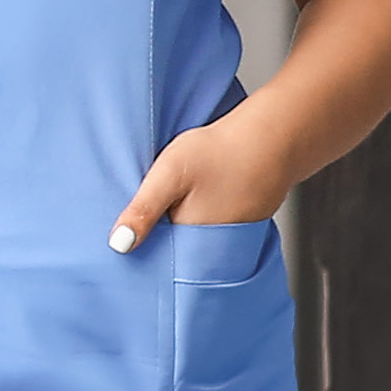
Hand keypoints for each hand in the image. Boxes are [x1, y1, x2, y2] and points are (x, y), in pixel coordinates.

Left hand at [108, 119, 294, 251]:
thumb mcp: (169, 175)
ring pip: (200, 235)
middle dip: (165, 235)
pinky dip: (211, 214)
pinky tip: (208, 194)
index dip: (144, 242)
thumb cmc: (221, 152)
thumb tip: (118, 245)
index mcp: (190, 240)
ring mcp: (235, 236)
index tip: (132, 230)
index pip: (158, 254)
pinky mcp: (248, 221)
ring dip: (189, 223)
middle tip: (160, 208)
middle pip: (179, 248)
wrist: (272, 137)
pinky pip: (220, 225)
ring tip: (187, 199)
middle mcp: (214, 247)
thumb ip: (143, 210)